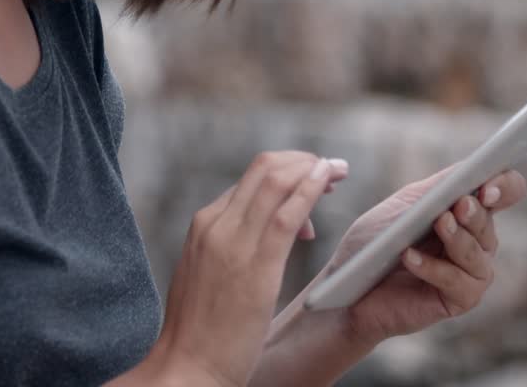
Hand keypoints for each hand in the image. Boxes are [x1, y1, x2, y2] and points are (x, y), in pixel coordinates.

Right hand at [140, 152, 348, 386]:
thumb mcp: (208, 273)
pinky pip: (288, 213)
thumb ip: (229, 245)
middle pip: (264, 168)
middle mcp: (215, 223)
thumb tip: (260, 231)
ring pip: (277, 181)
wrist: (187, 366)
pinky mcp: (256, 265)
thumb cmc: (201, 330)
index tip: (313, 181)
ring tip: (339, 173)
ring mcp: (233, 241)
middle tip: (334, 169)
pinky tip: (328, 182)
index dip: (288, 172)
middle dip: (304, 160)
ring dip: (314, 169)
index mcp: (205, 224)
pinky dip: (311, 188)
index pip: (252, 179)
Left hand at [323, 168, 526, 345]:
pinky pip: (457, 282)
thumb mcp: (405, 205)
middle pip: (489, 222)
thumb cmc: (376, 240)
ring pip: (477, 254)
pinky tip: (409, 257)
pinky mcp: (459, 300)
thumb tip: (468, 171)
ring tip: (439, 224)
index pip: (506, 191)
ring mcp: (471, 272)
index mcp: (468, 210)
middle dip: (475, 213)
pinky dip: (433, 268)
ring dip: (457, 238)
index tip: (487, 187)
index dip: (505, 186)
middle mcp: (477, 240)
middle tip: (459, 205)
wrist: (348, 284)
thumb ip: (438, 188)